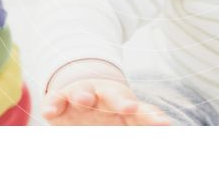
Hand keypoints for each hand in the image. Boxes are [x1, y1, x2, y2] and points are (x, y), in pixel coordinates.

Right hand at [42, 59, 170, 125]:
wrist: (79, 92)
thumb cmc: (108, 111)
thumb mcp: (127, 118)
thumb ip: (145, 121)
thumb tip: (167, 126)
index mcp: (123, 102)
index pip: (141, 110)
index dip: (151, 117)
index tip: (163, 124)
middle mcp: (103, 96)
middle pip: (114, 96)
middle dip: (121, 101)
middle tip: (129, 107)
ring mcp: (80, 95)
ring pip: (82, 91)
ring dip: (83, 94)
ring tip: (84, 99)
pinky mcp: (58, 99)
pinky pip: (54, 100)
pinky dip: (53, 105)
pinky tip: (51, 112)